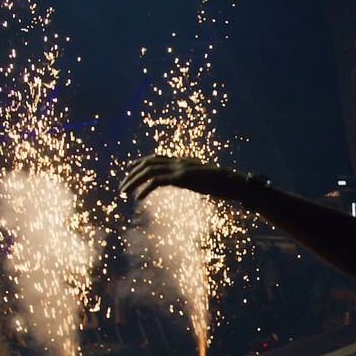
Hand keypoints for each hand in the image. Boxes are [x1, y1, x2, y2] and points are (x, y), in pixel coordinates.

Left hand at [120, 155, 248, 201]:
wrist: (233, 183)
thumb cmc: (222, 184)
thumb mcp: (203, 179)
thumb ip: (192, 177)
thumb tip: (189, 181)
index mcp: (182, 161)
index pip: (156, 157)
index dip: (140, 162)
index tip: (129, 169)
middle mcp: (178, 161)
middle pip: (148, 163)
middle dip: (132, 174)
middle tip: (122, 187)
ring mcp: (179, 168)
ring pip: (148, 171)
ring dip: (134, 181)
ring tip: (124, 192)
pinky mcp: (181, 178)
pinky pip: (157, 182)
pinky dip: (145, 189)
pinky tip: (138, 198)